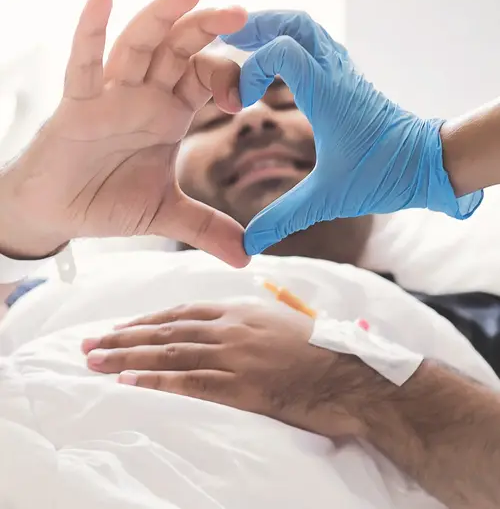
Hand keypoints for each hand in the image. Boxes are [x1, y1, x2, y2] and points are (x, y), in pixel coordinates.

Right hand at [0, 0, 248, 266]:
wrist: (58, 213)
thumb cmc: (107, 200)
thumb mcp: (165, 214)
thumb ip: (206, 228)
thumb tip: (248, 256)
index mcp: (170, 113)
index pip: (205, 77)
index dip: (228, 74)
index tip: (251, 87)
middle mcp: (144, 96)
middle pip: (179, 49)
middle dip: (207, 28)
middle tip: (242, 13)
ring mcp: (110, 95)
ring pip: (138, 46)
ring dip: (161, 17)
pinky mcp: (77, 105)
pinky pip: (84, 65)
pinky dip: (90, 32)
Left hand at [82, 303, 364, 438]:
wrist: (352, 373)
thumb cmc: (321, 350)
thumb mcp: (282, 323)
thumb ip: (251, 320)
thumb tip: (230, 324)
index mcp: (240, 310)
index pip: (182, 312)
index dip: (147, 320)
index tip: (121, 326)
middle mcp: (231, 327)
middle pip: (166, 330)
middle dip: (124, 336)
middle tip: (90, 342)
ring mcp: (234, 354)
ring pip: (169, 353)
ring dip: (128, 357)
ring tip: (95, 360)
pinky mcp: (241, 385)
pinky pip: (189, 381)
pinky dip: (155, 381)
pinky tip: (128, 382)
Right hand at [220, 12, 482, 253]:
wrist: (428, 164)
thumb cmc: (384, 175)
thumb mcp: (328, 198)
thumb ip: (284, 217)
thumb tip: (249, 245)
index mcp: (327, 94)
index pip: (281, 50)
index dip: (250, 67)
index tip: (240, 102)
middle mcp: (335, 74)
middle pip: (295, 22)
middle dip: (257, 25)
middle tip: (227, 41)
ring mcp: (343, 72)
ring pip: (307, 28)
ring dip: (274, 29)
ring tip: (243, 44)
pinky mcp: (348, 79)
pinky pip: (316, 45)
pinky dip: (290, 43)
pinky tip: (275, 64)